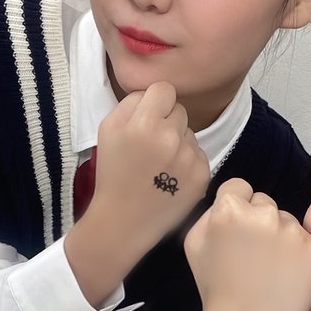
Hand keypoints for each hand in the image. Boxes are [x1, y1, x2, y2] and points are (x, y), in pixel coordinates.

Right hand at [86, 82, 209, 259]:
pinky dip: (187, 162)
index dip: (156, 102)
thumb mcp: (107, 129)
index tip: (148, 117)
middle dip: (167, 122)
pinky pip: (199, 154)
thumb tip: (153, 94)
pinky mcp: (203, 175)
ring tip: (160, 165)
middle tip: (151, 145)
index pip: (165, 89)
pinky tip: (171, 177)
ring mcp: (189, 158)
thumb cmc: (113, 173)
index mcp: (144, 123)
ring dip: (178, 142)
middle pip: (180, 110)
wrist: (124, 221)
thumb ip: (131, 102)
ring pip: (190, 133)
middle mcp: (170, 138)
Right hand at [185, 179, 310, 310]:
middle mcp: (264, 215)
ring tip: (268, 268)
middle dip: (258, 221)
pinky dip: (297, 253)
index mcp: (229, 210)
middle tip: (251, 254)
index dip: (236, 208)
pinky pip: (304, 239)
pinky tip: (284, 274)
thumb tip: (230, 199)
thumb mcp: (194, 243)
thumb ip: (210, 213)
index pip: (238, 187)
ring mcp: (292, 232)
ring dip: (279, 237)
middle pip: (264, 202)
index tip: (236, 231)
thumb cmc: (216, 288)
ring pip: (286, 221)